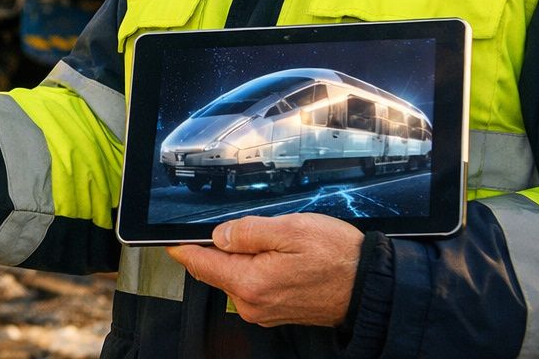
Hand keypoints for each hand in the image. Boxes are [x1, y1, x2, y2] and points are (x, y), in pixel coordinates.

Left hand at [165, 214, 362, 326]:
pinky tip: (280, 255)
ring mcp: (263, 310)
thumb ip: (247, 231)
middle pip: (217, 269)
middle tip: (253, 227)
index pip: (200, 264)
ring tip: (276, 240)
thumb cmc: (337, 257)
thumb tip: (219, 235)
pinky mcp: (275, 311)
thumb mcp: (290, 229)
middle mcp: (252, 304)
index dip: (183, 247)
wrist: (369, 286)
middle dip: (224, 246)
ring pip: (236, 275)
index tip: (170, 238)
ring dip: (245, 256)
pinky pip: (253, 284)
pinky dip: (257, 267)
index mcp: (250, 283)